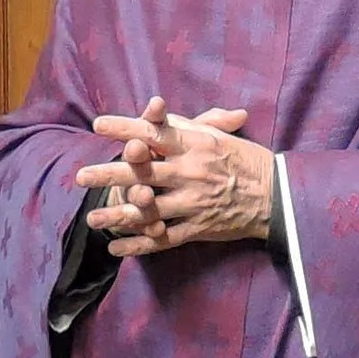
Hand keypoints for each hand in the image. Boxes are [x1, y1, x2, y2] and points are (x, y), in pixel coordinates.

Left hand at [73, 97, 273, 256]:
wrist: (277, 196)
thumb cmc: (247, 160)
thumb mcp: (220, 135)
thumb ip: (188, 124)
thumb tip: (158, 109)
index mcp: (196, 145)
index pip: (154, 132)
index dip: (125, 128)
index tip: (98, 124)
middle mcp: (191, 172)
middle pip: (143, 172)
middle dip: (109, 174)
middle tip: (81, 176)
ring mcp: (193, 202)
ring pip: (148, 209)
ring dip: (118, 214)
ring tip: (92, 218)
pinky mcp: (198, 228)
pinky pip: (163, 239)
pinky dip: (138, 245)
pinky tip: (116, 248)